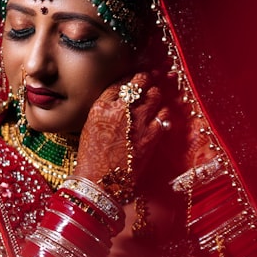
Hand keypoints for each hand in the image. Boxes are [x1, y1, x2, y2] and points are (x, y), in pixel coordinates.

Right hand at [72, 71, 170, 186]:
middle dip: (146, 78)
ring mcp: (139, 121)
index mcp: (102, 106)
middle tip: (150, 77)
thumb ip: (106, 109)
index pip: (121, 82)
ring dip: (156, 93)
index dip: (131, 77)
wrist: (101, 181)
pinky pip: (165, 115)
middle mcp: (121, 110)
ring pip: (155, 94)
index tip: (136, 76)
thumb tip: (121, 100)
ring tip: (155, 94)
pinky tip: (161, 115)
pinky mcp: (152, 135)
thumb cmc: (92, 156)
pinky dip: (164, 113)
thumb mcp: (91, 126)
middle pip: (140, 83)